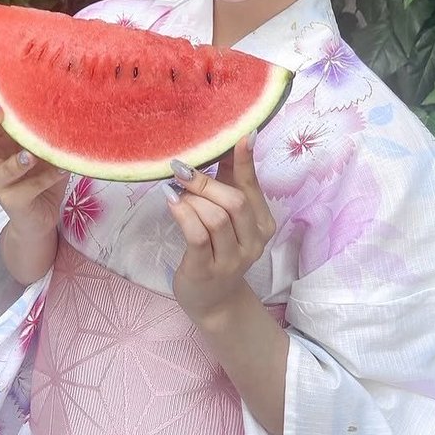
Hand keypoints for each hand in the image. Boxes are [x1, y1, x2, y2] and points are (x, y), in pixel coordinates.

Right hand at [0, 86, 67, 237]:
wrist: (42, 215)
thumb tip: (27, 90)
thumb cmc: (38, 173)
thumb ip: (29, 124)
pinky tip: (61, 169)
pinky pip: (28, 189)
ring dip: (16, 162)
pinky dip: (46, 178)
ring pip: (1, 172)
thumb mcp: (35, 145)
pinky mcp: (13, 203)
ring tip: (31, 154)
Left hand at [166, 135, 274, 327]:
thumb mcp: (228, 215)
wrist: (212, 299)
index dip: (245, 160)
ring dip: (192, 199)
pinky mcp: (206, 270)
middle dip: (206, 182)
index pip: (252, 186)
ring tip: (175, 192)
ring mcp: (231, 260)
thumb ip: (229, 181)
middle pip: (235, 201)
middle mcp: (253, 242)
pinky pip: (196, 236)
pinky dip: (183, 214)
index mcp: (263, 223)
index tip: (240, 135)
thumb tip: (228, 140)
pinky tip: (171, 202)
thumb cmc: (217, 247)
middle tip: (181, 171)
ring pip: (216, 217)